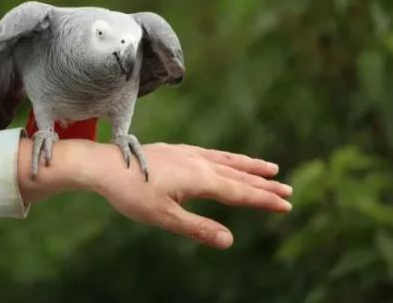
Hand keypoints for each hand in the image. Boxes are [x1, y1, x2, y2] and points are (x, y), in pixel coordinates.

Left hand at [17, 139, 292, 249]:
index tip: (286, 204)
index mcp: (198, 178)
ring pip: (226, 160)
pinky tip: (227, 160)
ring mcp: (187, 154)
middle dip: (263, 184)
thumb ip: (198, 228)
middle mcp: (197, 162)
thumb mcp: (164, 217)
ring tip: (269, 167)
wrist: (104, 165)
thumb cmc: (131, 193)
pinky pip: (211, 153)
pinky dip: (227, 158)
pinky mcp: (176, 151)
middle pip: (238, 174)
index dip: (263, 199)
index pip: (239, 192)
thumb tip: (229, 241)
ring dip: (249, 166)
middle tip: (288, 190)